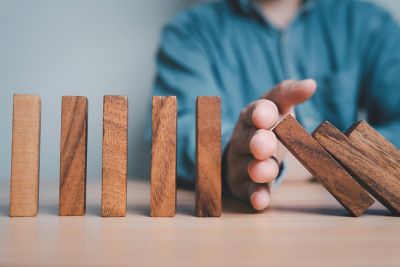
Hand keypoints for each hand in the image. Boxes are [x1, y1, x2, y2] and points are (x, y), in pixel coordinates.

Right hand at [225, 79, 316, 209]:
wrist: (249, 150)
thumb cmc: (269, 125)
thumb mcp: (278, 105)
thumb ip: (290, 93)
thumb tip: (311, 83)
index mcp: (252, 117)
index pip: (254, 112)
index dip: (260, 114)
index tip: (266, 116)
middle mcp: (244, 139)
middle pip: (248, 140)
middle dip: (257, 142)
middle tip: (264, 145)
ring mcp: (243, 162)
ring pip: (248, 166)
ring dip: (257, 169)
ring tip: (265, 172)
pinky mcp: (245, 184)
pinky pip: (249, 190)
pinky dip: (255, 195)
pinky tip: (260, 202)